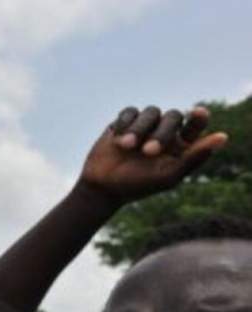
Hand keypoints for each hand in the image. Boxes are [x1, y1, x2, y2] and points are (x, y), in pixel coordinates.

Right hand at [78, 106, 227, 205]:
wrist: (102, 187)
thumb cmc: (137, 185)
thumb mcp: (169, 175)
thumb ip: (195, 157)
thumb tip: (223, 136)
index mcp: (180, 145)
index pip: (196, 124)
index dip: (199, 117)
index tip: (198, 112)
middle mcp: (164, 132)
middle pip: (173, 116)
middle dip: (162, 132)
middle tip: (148, 151)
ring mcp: (144, 126)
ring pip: (151, 112)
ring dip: (139, 129)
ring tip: (125, 146)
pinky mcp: (123, 122)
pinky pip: (130, 111)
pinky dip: (125, 123)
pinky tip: (116, 138)